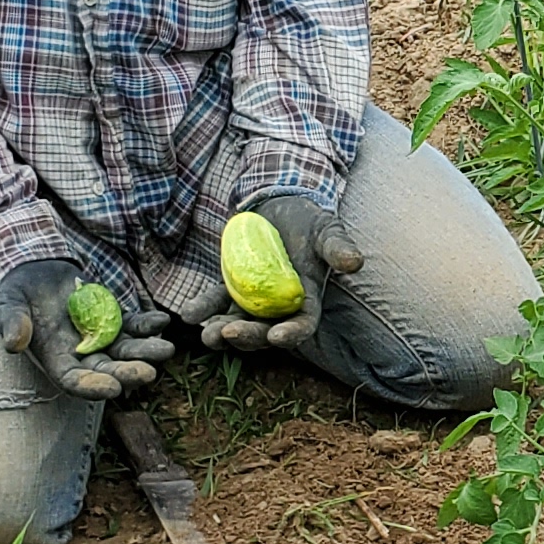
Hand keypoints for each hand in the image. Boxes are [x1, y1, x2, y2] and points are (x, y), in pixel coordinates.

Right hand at [0, 258, 177, 401]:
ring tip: (167, 349)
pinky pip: (133, 325)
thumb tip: (12, 344)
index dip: (93, 387)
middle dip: (128, 373)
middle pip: (108, 370)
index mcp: (55, 359)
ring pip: (126, 350)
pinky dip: (147, 325)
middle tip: (150, 373)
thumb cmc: (17, 292)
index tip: (113, 390)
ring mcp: (100, 337)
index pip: (75, 381)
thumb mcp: (9, 303)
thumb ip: (11, 323)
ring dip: (145, 351)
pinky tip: (162, 321)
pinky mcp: (113, 318)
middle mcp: (81, 354)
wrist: (34, 272)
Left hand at [201, 194, 363, 354]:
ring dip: (220, 333)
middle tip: (228, 334)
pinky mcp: (231, 287)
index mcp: (306, 301)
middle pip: (264, 332)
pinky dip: (202, 309)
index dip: (292, 333)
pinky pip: (215, 303)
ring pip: (236, 324)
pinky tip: (188, 313)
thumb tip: (355, 262)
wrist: (281, 206)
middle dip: (247, 337)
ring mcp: (252, 300)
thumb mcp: (326, 229)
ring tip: (206, 334)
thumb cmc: (309, 220)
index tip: (277, 336)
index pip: (302, 325)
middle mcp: (278, 308)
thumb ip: (337, 247)